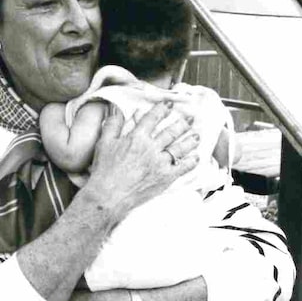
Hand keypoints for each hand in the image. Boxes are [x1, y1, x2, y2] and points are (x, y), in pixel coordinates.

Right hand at [86, 101, 200, 219]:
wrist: (109, 195)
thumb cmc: (105, 170)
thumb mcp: (104, 143)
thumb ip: (113, 124)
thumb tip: (116, 109)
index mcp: (137, 137)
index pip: (153, 118)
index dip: (162, 109)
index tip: (170, 104)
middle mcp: (152, 148)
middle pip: (171, 132)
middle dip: (182, 123)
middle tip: (190, 118)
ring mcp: (160, 163)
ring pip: (179, 148)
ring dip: (190, 140)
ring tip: (197, 136)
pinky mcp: (165, 178)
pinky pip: (182, 167)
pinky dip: (191, 162)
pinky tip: (196, 158)